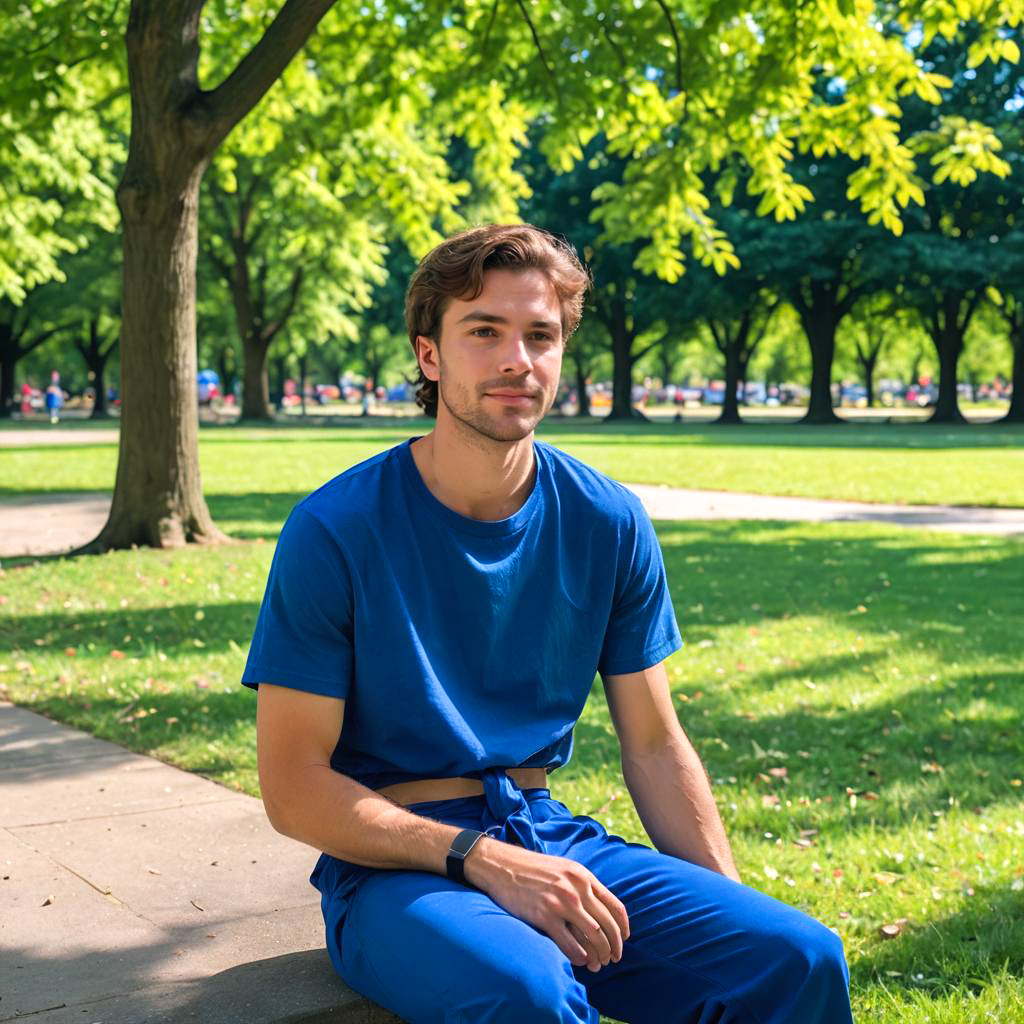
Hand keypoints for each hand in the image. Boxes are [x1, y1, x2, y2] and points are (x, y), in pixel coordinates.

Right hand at [463, 838, 629, 972]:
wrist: (501, 865)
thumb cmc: (532, 870)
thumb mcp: (563, 869)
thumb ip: (582, 886)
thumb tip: (598, 909)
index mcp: (583, 876)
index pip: (615, 906)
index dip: (623, 928)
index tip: (623, 940)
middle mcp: (576, 889)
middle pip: (608, 925)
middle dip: (614, 946)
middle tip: (613, 958)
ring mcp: (561, 902)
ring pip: (594, 936)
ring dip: (599, 954)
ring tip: (598, 964)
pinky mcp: (544, 916)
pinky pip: (570, 944)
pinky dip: (579, 957)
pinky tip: (579, 961)